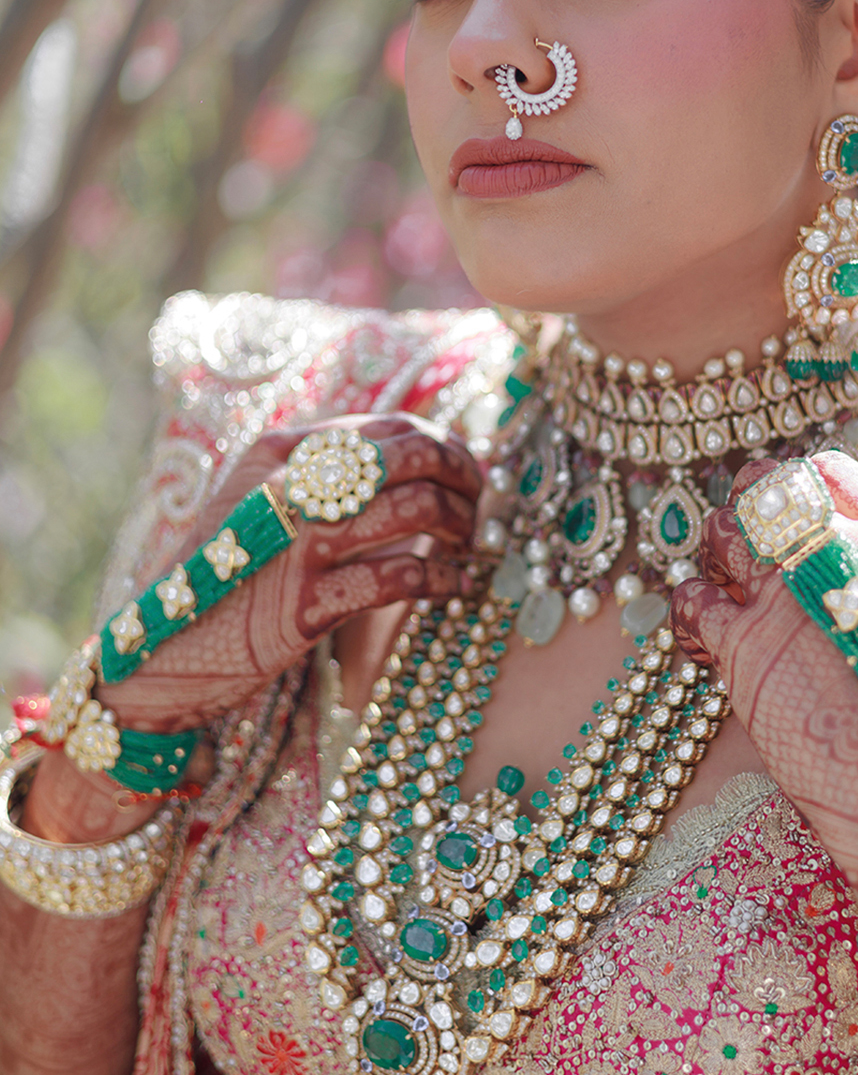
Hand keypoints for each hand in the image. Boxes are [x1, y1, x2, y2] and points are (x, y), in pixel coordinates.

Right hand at [95, 415, 480, 735]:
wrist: (162, 648)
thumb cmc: (224, 572)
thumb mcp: (256, 499)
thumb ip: (317, 472)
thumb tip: (408, 454)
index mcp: (280, 451)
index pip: (388, 426)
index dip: (441, 445)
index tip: (465, 471)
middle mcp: (291, 486)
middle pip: (411, 455)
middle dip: (463, 475)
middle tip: (479, 504)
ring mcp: (299, 545)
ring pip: (417, 507)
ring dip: (462, 525)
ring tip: (470, 545)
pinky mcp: (307, 604)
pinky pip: (403, 577)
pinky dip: (446, 579)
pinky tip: (458, 587)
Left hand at [670, 451, 857, 909]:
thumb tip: (809, 550)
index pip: (825, 470)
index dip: (796, 487)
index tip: (785, 509)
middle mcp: (836, 547)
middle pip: (766, 488)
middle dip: (748, 509)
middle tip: (745, 542)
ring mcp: (783, 590)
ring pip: (722, 531)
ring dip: (716, 553)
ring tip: (726, 583)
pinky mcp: (740, 642)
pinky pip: (691, 599)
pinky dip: (689, 609)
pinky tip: (706, 630)